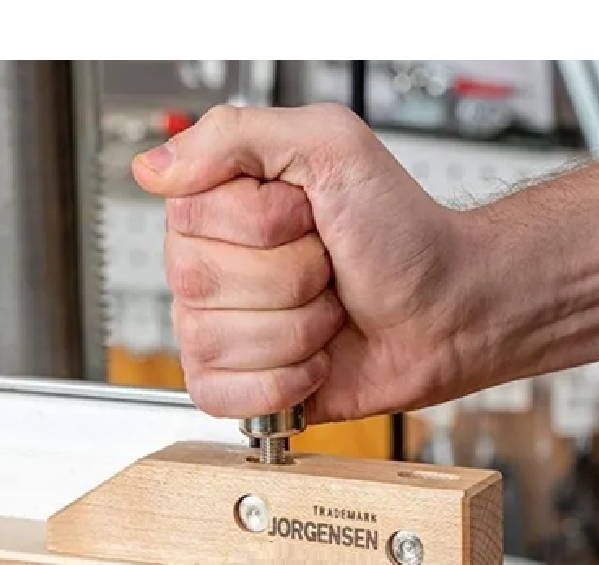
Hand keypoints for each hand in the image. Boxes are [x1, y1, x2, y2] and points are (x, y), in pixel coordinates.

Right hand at [131, 104, 466, 422]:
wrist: (445, 311)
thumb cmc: (402, 233)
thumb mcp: (331, 145)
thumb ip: (235, 135)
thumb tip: (153, 167)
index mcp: (218, 207)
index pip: (192, 219)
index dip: (265, 224)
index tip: (308, 216)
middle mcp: (208, 268)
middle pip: (202, 284)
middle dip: (289, 279)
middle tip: (326, 269)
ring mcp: (218, 330)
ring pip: (217, 341)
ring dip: (297, 331)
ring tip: (327, 313)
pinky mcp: (236, 386)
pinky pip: (221, 395)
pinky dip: (284, 383)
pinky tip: (313, 360)